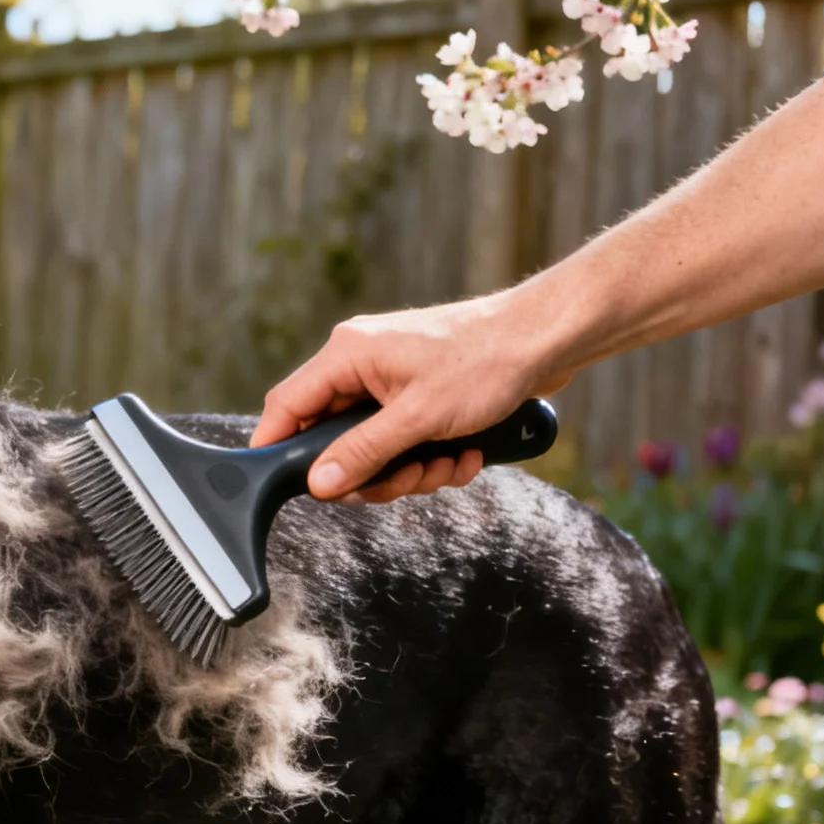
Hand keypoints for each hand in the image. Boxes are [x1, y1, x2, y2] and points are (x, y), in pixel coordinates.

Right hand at [252, 293, 565, 501]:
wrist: (545, 340)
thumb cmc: (486, 362)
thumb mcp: (419, 418)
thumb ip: (363, 452)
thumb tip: (320, 483)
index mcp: (347, 355)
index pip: (287, 406)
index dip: (278, 447)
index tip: (286, 483)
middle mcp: (361, 365)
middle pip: (333, 438)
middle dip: (373, 471)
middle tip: (408, 479)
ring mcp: (389, 380)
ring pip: (373, 447)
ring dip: (409, 470)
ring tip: (448, 464)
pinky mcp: (416, 394)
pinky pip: (403, 441)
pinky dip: (430, 457)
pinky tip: (464, 454)